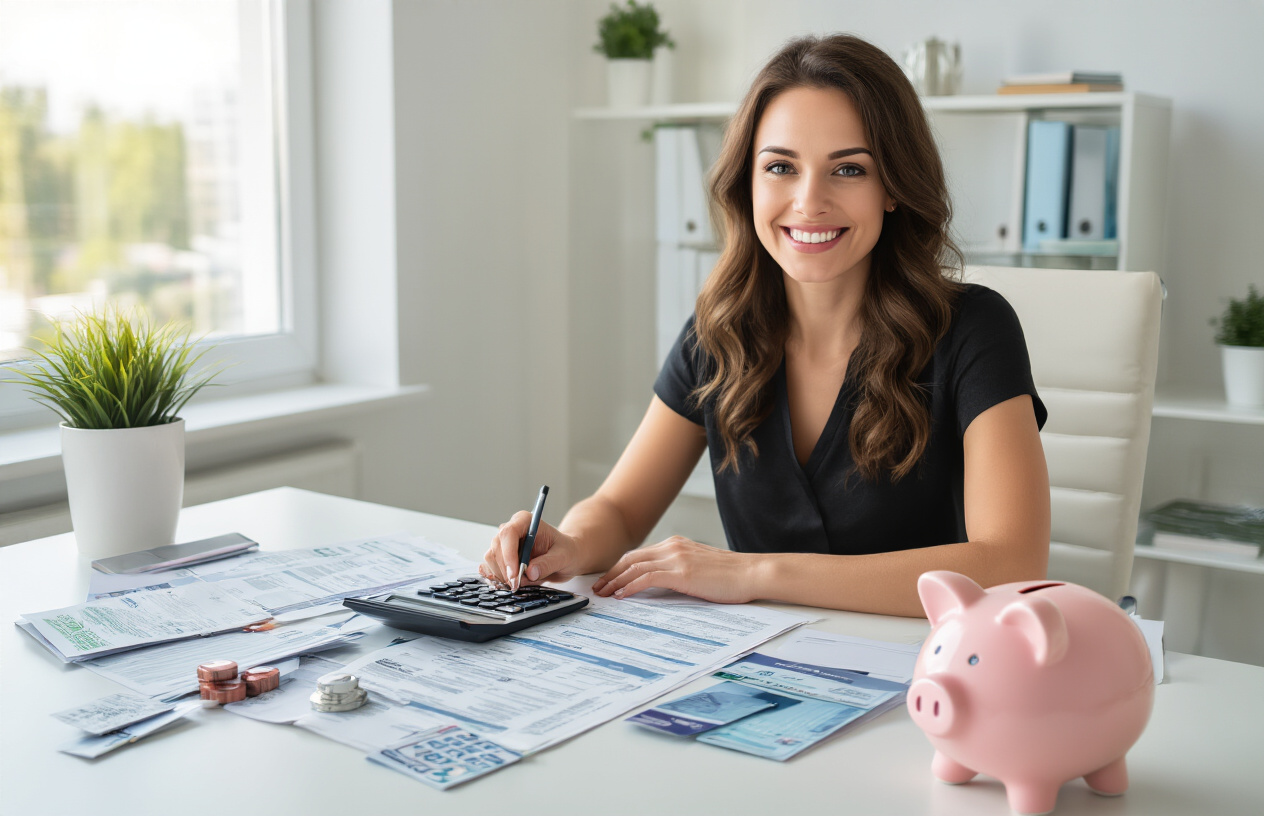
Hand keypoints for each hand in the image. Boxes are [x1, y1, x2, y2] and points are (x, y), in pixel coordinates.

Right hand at [481, 511, 583, 586]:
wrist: (566, 557)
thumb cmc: (566, 551)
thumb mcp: (564, 557)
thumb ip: (548, 563)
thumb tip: (530, 573)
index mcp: (525, 521)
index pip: (508, 533)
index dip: (508, 555)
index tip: (514, 575)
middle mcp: (511, 530)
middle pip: (496, 548)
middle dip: (505, 570)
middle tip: (518, 585)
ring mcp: (504, 544)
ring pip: (491, 559)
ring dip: (502, 575)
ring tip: (523, 582)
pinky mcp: (501, 557)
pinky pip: (490, 567)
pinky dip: (497, 578)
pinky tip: (510, 583)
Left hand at [591, 536, 758, 603]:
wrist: (752, 573)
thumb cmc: (732, 576)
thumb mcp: (700, 568)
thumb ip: (681, 570)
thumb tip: (664, 585)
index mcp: (677, 545)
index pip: (640, 555)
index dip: (620, 568)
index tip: (608, 580)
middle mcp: (673, 547)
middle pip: (631, 558)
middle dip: (611, 573)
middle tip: (598, 588)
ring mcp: (677, 558)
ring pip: (635, 567)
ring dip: (615, 581)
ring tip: (603, 594)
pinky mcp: (681, 572)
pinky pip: (647, 577)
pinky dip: (631, 586)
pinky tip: (622, 596)